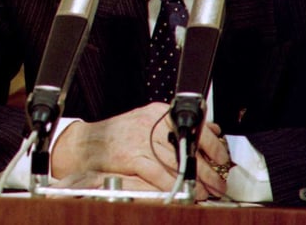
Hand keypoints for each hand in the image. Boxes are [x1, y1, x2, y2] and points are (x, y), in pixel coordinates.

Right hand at [50, 103, 229, 199]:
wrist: (84, 144)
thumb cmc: (115, 136)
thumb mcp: (147, 123)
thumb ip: (173, 127)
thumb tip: (207, 130)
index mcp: (158, 113)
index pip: (194, 125)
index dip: (213, 145)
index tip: (222, 159)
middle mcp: (151, 123)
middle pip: (190, 146)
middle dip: (209, 168)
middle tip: (219, 182)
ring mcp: (142, 139)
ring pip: (179, 161)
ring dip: (197, 180)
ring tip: (207, 191)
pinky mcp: (132, 156)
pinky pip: (160, 173)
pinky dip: (175, 184)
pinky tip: (185, 191)